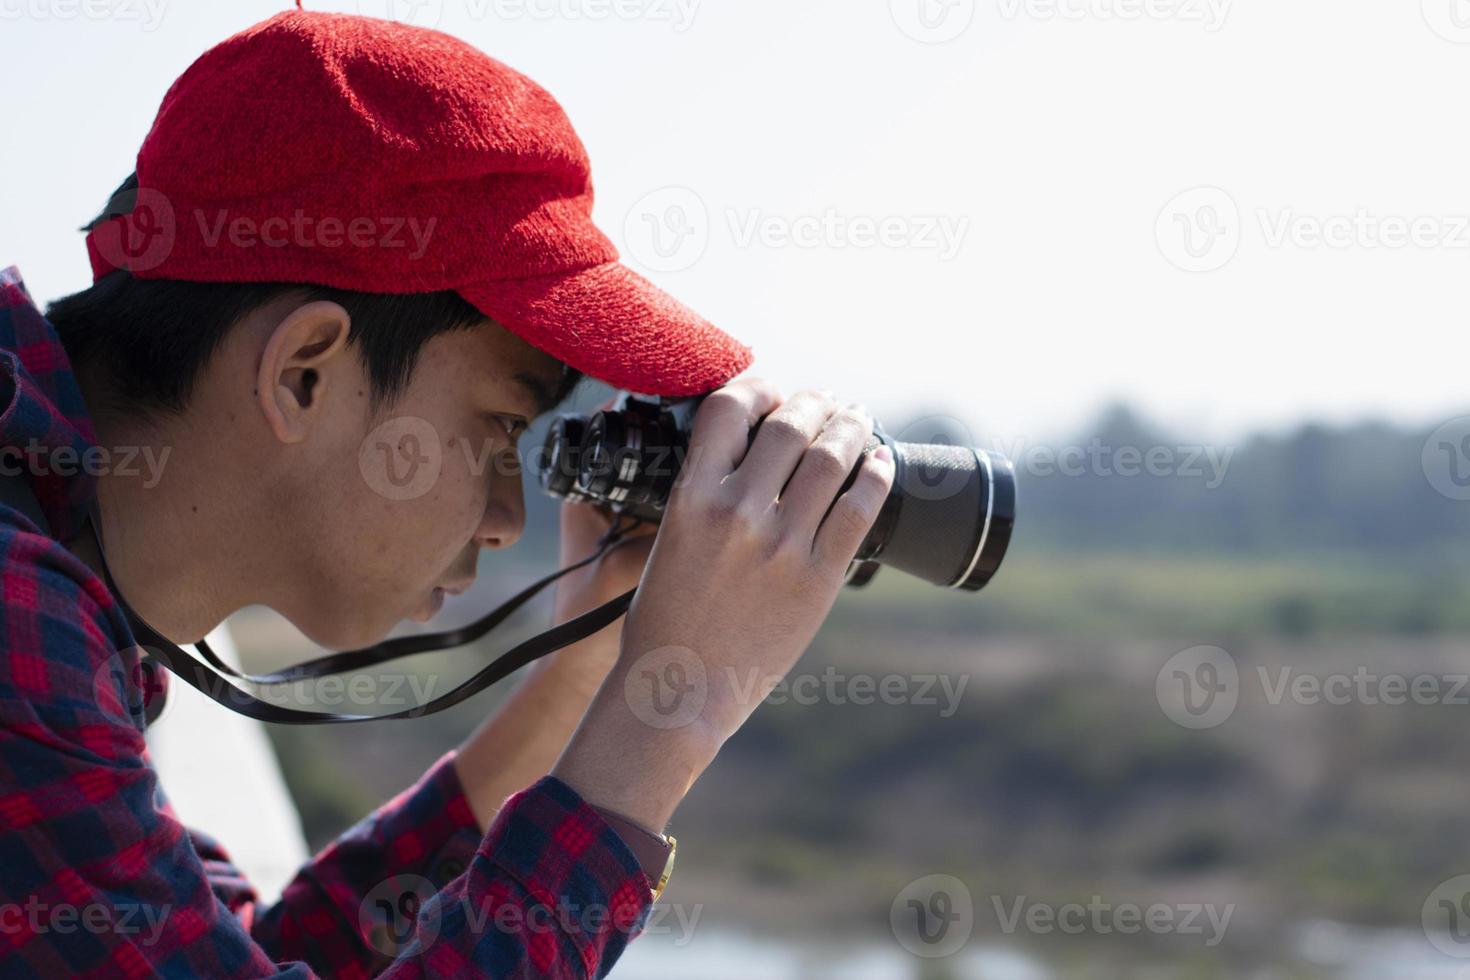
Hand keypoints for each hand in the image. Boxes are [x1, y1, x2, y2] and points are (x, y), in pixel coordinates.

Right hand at [552, 378, 894, 829]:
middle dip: (814, 402)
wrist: (678, 692)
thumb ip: (705, 496)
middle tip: (824, 402)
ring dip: (852, 427)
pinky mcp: (817, 579)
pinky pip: (859, 509)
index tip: (771, 392)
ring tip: (857, 420)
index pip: (730, 407)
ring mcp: (781, 545)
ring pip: (832, 457)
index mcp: (691, 497)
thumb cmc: (666, 621)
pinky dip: (875, 476)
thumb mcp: (669, 541)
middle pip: (791, 424)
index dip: (757, 387)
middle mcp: (737, 512)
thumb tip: (751, 456)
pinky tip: (879, 464)